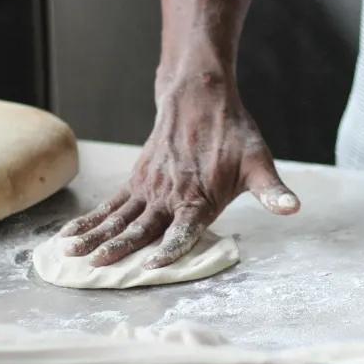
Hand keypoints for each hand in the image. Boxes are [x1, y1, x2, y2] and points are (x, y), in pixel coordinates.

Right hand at [58, 74, 298, 267]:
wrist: (199, 97)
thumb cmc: (233, 134)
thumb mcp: (259, 162)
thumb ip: (272, 191)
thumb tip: (293, 208)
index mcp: (199, 198)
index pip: (182, 230)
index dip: (169, 248)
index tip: (151, 265)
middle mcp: (169, 196)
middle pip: (141, 228)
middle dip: (118, 249)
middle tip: (96, 266)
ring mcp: (149, 188)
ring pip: (118, 218)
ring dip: (94, 236)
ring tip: (71, 254)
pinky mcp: (136, 181)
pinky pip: (109, 204)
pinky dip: (89, 220)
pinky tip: (70, 235)